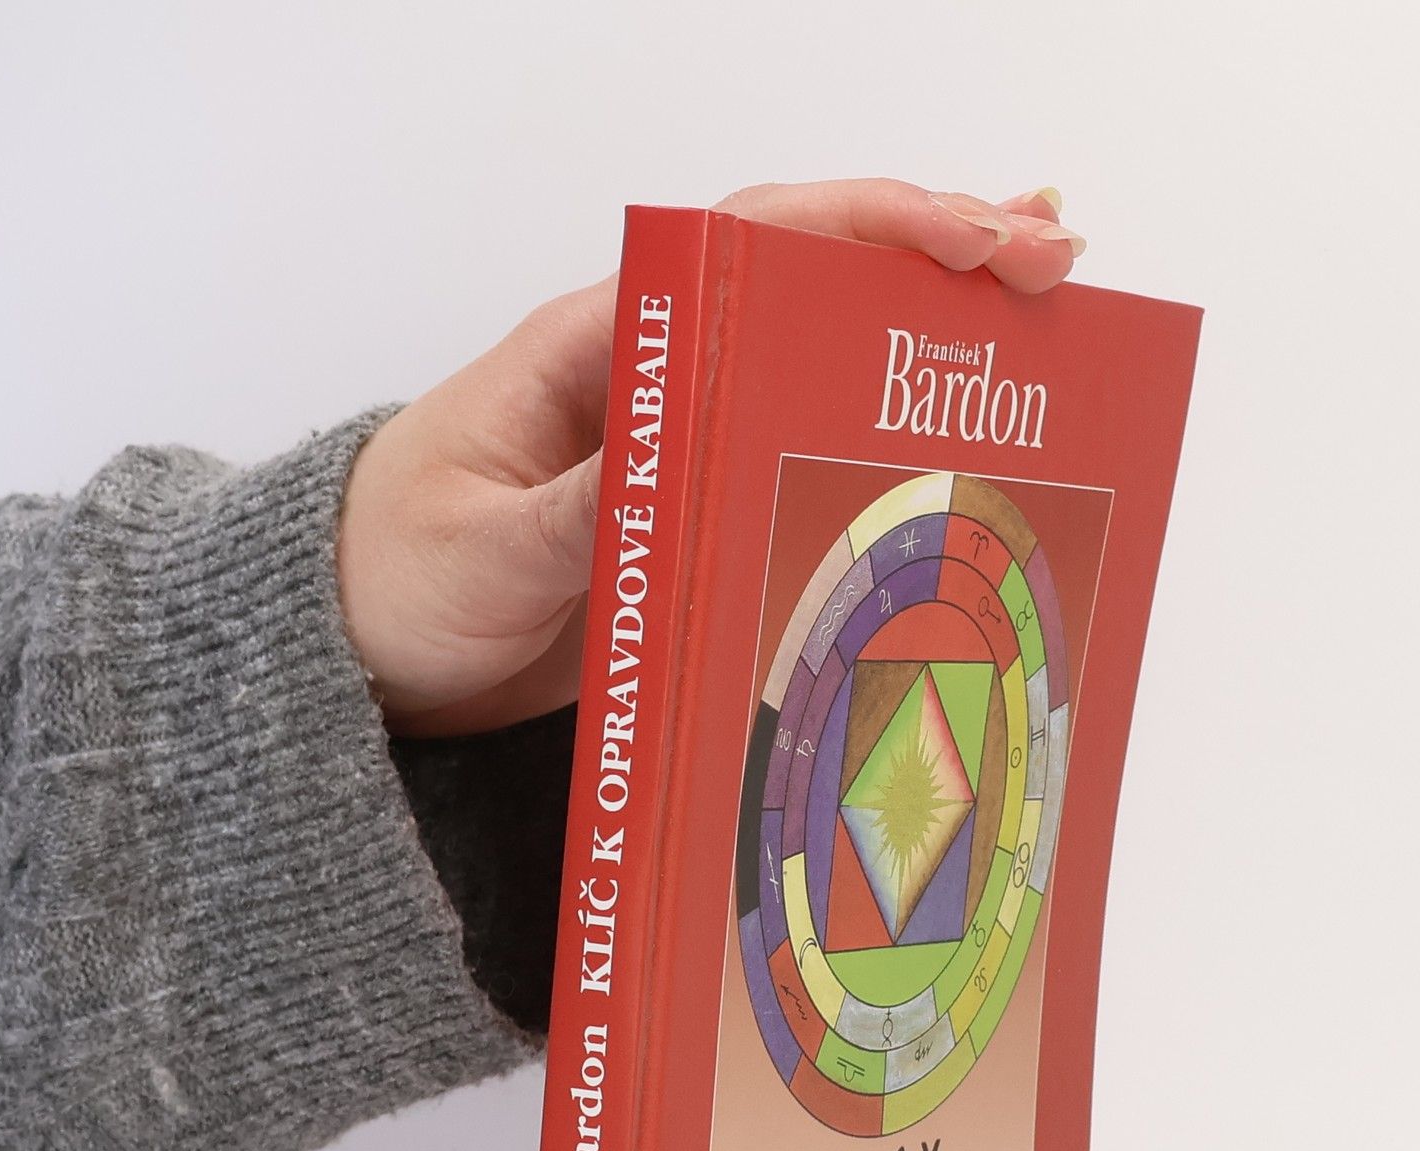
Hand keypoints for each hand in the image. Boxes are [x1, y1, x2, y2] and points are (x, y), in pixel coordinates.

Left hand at [336, 179, 1085, 737]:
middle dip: (935, 257)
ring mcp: (683, 439)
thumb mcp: (485, 551)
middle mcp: (655, 373)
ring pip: (817, 356)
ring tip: (1042, 311)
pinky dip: (877, 431)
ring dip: (925, 330)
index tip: (975, 237)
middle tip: (1056, 259)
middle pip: (809, 279)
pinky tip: (948, 437)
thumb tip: (683, 465)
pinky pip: (800, 450)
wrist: (363, 652)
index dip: (871, 230)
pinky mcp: (696, 508)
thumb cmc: (395, 578)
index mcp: (598, 347)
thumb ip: (583, 511)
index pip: (752, 247)